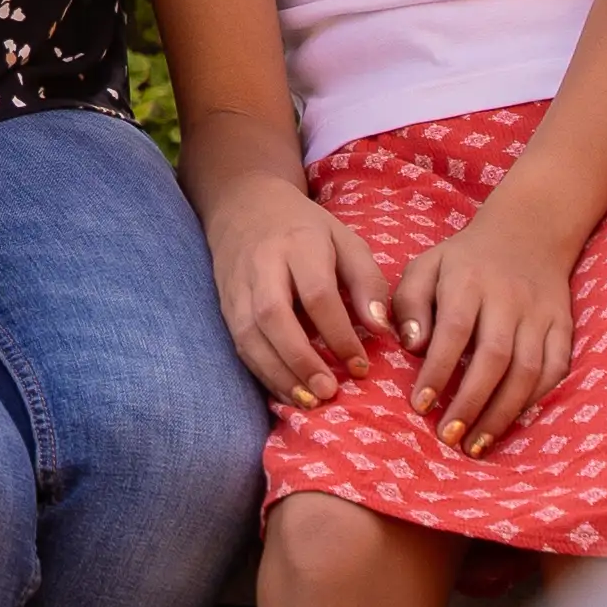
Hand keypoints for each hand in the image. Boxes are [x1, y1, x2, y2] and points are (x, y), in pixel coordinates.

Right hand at [200, 166, 387, 411]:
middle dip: (300, 359)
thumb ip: (366, 282)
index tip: (360, 366)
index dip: (338, 333)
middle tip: (329, 392)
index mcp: (298, 243)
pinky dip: (262, 372)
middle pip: (273, 316)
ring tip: (308, 402)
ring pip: (249, 335)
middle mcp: (262, 265)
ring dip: (277, 373)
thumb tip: (381, 330)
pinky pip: (239, 343)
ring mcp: (237, 286)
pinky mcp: (225, 305)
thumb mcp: (345, 240)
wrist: (245, 205)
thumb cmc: (306, 228)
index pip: (317, 293)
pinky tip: (286, 392)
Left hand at [399, 199, 582, 451]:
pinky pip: (555, 369)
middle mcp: (508, 298)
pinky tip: (512, 421)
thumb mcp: (426, 267)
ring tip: (476, 444)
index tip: (420, 405)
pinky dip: (536, 399)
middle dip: (471, 402)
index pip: (453, 330)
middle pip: (494, 357)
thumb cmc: (464, 262)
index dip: (437, 370)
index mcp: (468, 281)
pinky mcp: (563, 326)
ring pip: (527, 370)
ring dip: (503, 412)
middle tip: (448, 437)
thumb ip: (409, 303)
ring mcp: (540, 313)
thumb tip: (412, 346)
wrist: (528, 233)